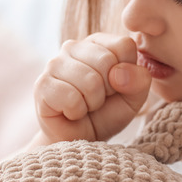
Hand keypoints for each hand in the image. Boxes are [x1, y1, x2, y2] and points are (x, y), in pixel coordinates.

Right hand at [33, 33, 151, 143]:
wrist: (79, 139)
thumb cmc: (106, 114)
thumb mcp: (133, 98)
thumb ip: (139, 80)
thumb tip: (118, 72)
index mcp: (98, 43)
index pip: (124, 45)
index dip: (126, 73)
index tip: (115, 87)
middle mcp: (73, 47)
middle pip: (107, 61)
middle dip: (108, 90)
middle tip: (97, 100)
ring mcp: (54, 64)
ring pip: (89, 81)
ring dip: (92, 103)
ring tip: (84, 106)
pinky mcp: (42, 84)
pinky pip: (71, 97)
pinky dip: (76, 112)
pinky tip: (70, 112)